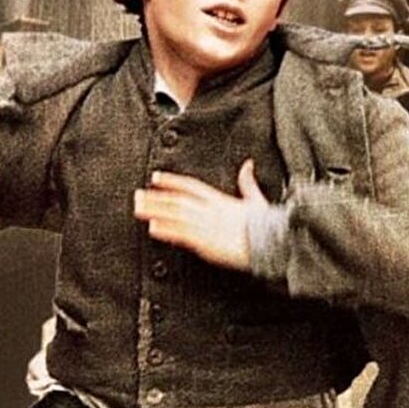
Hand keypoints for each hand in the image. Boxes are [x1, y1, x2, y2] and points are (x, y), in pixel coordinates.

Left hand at [133, 159, 262, 271]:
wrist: (271, 242)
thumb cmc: (265, 225)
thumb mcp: (256, 200)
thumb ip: (248, 183)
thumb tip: (248, 165)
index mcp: (220, 199)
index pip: (190, 186)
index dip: (171, 181)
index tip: (155, 177)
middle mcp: (209, 210)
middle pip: (176, 200)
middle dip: (155, 197)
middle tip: (137, 196)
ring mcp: (206, 225)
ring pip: (174, 215)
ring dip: (155, 211)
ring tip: (138, 209)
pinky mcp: (206, 242)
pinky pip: (181, 235)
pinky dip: (166, 230)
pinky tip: (152, 228)